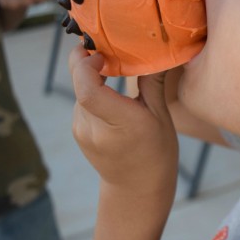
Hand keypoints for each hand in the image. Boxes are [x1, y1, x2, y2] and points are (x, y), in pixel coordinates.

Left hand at [69, 45, 178, 201]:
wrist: (137, 188)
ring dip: (92, 78)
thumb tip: (158, 51)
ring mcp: (81, 131)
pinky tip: (109, 94)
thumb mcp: (161, 118)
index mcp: (121, 124)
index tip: (101, 53)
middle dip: (90, 63)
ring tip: (112, 72)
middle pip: (80, 84)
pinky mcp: (77, 131)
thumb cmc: (157, 153)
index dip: (87, 65)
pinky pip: (81, 102)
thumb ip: (152, 83)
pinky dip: (92, 92)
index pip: (87, 89)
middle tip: (107, 50)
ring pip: (80, 91)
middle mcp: (94, 128)